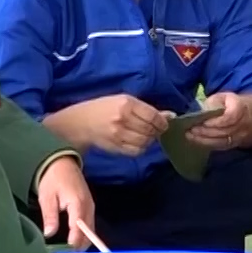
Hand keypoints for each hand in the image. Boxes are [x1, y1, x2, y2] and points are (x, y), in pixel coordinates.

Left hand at [36, 157, 96, 249]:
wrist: (60, 162)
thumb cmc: (52, 179)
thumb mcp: (46, 197)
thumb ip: (50, 216)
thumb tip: (49, 234)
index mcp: (78, 204)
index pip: (79, 231)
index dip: (72, 245)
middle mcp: (89, 208)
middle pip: (88, 235)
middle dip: (77, 248)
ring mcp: (91, 208)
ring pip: (90, 232)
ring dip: (81, 243)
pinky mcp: (89, 208)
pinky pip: (89, 226)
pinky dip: (82, 235)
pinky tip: (71, 242)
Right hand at [48, 95, 169, 155]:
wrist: (80, 123)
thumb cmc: (103, 108)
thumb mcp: (124, 101)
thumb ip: (147, 109)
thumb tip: (171, 115)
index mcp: (126, 104)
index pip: (153, 115)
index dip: (162, 121)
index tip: (164, 123)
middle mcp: (123, 119)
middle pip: (150, 129)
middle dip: (156, 131)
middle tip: (155, 130)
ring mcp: (118, 134)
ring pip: (145, 141)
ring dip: (149, 140)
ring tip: (146, 135)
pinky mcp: (116, 146)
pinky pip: (136, 151)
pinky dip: (141, 148)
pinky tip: (137, 142)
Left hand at [186, 91, 249, 147]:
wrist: (251, 116)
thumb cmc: (231, 104)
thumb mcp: (223, 97)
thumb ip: (214, 102)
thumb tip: (203, 111)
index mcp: (240, 108)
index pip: (230, 118)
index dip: (216, 122)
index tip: (203, 122)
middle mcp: (243, 124)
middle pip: (224, 131)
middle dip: (206, 131)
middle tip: (191, 129)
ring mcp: (240, 136)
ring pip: (222, 141)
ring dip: (205, 140)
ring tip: (190, 136)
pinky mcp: (235, 144)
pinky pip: (221, 146)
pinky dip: (208, 144)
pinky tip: (196, 141)